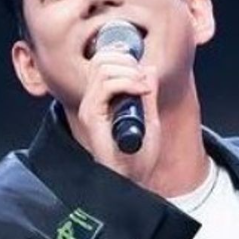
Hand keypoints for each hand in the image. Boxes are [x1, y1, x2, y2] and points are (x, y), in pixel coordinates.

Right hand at [76, 46, 160, 187]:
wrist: (132, 181)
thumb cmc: (138, 157)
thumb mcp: (149, 117)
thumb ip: (147, 93)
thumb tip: (148, 69)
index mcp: (100, 99)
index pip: (102, 62)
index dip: (123, 57)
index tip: (143, 71)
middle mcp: (91, 101)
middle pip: (101, 60)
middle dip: (127, 61)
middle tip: (144, 79)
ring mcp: (89, 108)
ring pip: (102, 69)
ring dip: (128, 71)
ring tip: (143, 87)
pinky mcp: (91, 117)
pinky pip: (105, 87)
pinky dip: (127, 82)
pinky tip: (141, 92)